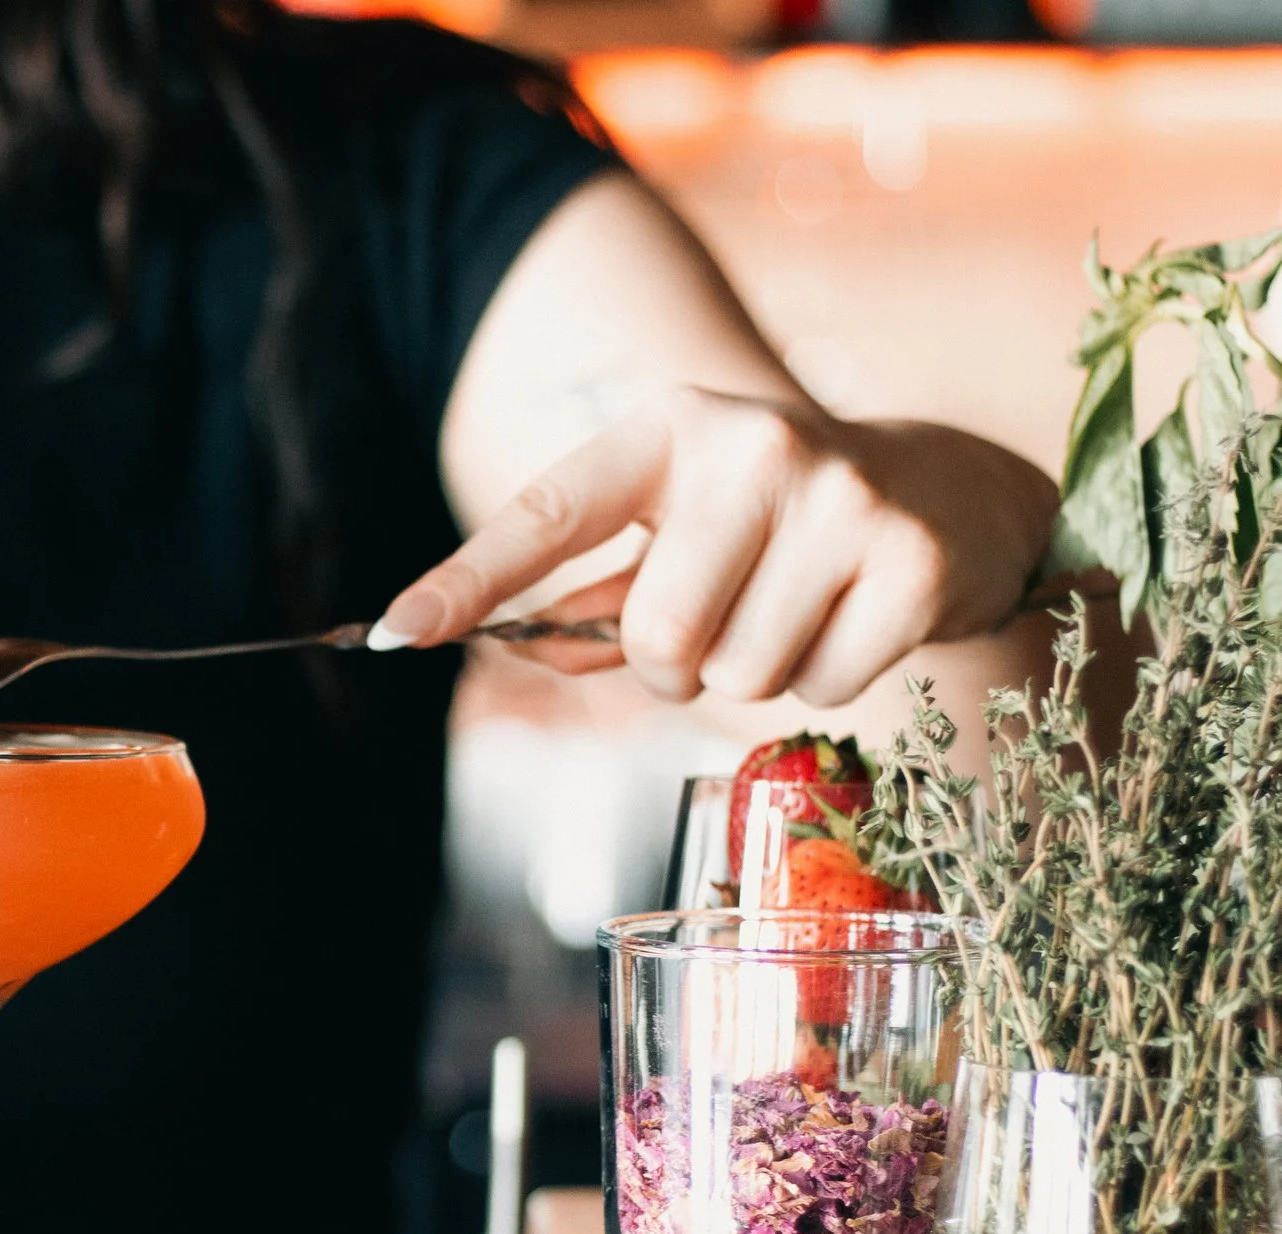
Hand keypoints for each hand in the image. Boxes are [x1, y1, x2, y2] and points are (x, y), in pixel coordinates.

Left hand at [375, 388, 1057, 707]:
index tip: (394, 630)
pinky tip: (851, 622)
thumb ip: (597, 596)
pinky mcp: (908, 562)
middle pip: (654, 640)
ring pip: (735, 674)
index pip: (547, 512)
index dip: (468, 580)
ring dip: (751, 675)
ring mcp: (838, 499)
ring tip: (795, 611)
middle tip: (721, 625)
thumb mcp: (683, 530)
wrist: (953, 490)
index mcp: (669, 430)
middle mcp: (751, 446)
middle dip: (672, 667)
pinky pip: (817, 687)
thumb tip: (521, 651)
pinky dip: (825, 682)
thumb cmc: (779, 522)